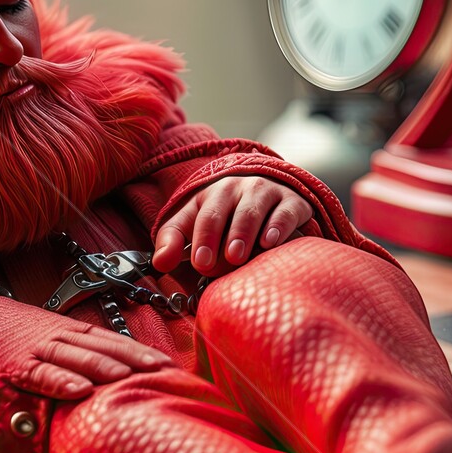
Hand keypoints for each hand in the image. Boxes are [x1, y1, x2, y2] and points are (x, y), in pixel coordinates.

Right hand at [17, 325, 171, 400]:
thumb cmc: (7, 338)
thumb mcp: (45, 341)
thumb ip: (72, 357)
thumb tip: (106, 383)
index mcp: (68, 332)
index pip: (112, 340)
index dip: (140, 351)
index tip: (168, 365)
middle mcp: (58, 337)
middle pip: (102, 345)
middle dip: (134, 357)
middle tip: (163, 372)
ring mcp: (36, 350)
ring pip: (76, 356)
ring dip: (103, 366)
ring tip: (129, 377)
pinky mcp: (13, 367)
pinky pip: (39, 374)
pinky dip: (59, 381)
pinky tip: (79, 391)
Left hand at [151, 177, 312, 276]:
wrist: (267, 191)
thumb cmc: (223, 216)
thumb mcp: (192, 223)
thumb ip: (172, 242)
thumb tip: (160, 264)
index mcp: (209, 195)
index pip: (202, 215)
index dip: (201, 238)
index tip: (201, 262)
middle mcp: (236, 188)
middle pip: (226, 210)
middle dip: (222, 235)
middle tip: (224, 259)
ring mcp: (265, 192)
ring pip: (253, 210)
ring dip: (245, 232)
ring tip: (239, 255)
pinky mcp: (291, 202)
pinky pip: (285, 212)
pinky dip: (277, 226)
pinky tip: (270, 242)